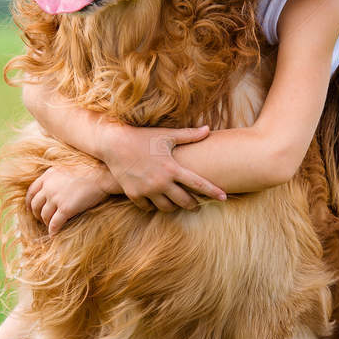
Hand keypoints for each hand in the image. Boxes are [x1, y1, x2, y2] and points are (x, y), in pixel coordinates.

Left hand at [27, 163, 114, 234]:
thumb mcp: (66, 167)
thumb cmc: (88, 171)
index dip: (29, 202)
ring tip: (50, 226)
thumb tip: (51, 186)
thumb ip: (55, 177)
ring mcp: (56, 198)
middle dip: (36, 214)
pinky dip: (52, 231)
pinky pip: (54, 224)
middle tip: (41, 219)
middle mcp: (49, 186)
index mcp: (48, 176)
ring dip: (46, 223)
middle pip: (35, 204)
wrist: (101, 175)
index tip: (31, 208)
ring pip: (44, 215)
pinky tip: (53, 235)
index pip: (31, 191)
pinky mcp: (66, 209)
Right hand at [99, 125, 226, 213]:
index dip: (213, 192)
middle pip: (185, 201)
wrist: (113, 143)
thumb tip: (208, 129)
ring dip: (175, 207)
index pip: (198, 184)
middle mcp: (161, 182)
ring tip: (177, 203)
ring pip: (167, 208)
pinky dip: (154, 206)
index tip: (225, 197)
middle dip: (193, 205)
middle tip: (197, 205)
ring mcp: (147, 190)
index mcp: (172, 168)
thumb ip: (189, 135)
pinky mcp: (134, 194)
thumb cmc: (142, 137)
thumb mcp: (166, 135)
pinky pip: (148, 208)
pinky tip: (157, 201)